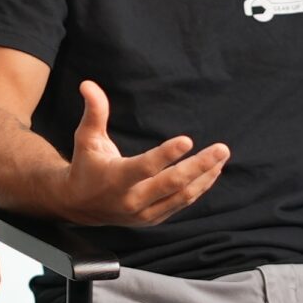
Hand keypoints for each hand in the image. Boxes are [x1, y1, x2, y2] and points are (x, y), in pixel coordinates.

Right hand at [61, 79, 229, 225]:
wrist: (80, 206)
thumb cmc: (87, 165)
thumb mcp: (87, 138)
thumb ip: (94, 112)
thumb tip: (88, 84)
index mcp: (116, 179)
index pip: (146, 167)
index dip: (167, 154)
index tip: (188, 140)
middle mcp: (132, 200)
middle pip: (172, 184)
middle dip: (200, 166)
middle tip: (222, 149)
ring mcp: (145, 213)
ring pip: (182, 196)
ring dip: (205, 176)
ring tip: (221, 157)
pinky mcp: (154, 218)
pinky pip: (181, 203)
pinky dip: (199, 187)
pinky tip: (212, 171)